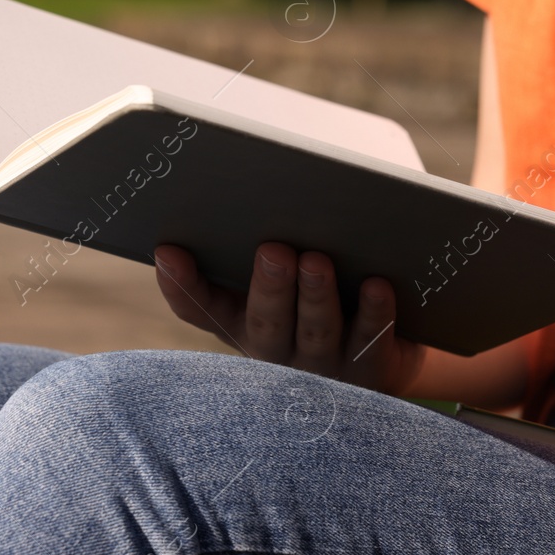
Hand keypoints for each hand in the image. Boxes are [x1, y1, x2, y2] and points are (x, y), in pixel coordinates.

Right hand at [153, 243, 425, 393]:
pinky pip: (371, 340)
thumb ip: (263, 246)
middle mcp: (278, 352)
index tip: (167, 249)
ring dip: (316, 296)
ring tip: (316, 260)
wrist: (386, 356)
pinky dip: (374, 312)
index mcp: (244, 323)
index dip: (181, 285)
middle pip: (267, 322)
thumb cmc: (320, 297)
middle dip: (268, 287)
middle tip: (273, 250)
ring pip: (317, 331)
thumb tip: (259, 185)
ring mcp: (324, 366)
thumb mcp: (284, 280)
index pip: (201, 310)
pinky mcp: (371, 369)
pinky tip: (376, 285)